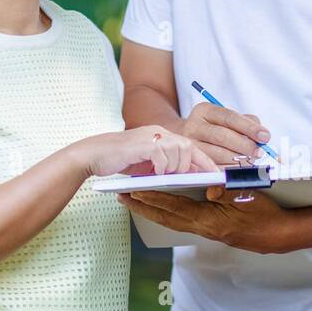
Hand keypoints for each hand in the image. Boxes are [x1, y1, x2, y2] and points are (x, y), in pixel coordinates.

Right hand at [79, 126, 219, 177]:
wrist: (94, 154)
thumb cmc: (121, 159)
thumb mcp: (149, 162)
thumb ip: (168, 164)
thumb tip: (190, 173)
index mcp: (162, 134)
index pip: (191, 145)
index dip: (205, 161)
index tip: (216, 175)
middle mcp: (158, 132)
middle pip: (188, 146)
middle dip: (188, 166)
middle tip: (180, 178)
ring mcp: (150, 136)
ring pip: (178, 150)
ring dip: (174, 168)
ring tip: (162, 176)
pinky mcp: (141, 144)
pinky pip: (161, 155)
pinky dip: (161, 167)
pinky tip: (153, 173)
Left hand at [117, 184, 297, 253]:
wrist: (281, 233)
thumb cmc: (266, 213)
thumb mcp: (248, 196)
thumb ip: (226, 191)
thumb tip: (208, 188)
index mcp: (210, 220)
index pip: (175, 208)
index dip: (154, 199)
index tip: (134, 191)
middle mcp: (204, 228)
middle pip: (167, 218)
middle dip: (144, 208)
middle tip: (122, 198)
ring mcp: (207, 230)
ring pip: (173, 220)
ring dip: (153, 210)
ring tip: (135, 200)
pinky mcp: (212, 229)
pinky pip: (183, 221)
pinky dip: (169, 212)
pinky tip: (163, 205)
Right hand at [181, 101, 271, 164]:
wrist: (186, 137)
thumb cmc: (214, 127)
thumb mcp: (226, 118)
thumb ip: (246, 122)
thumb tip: (262, 135)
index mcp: (204, 110)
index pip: (229, 117)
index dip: (248, 127)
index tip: (265, 136)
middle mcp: (194, 126)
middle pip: (222, 136)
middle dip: (245, 145)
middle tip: (260, 152)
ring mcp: (192, 145)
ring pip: (218, 154)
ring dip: (239, 160)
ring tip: (252, 160)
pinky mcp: (192, 161)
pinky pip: (214, 167)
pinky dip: (230, 169)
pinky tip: (240, 168)